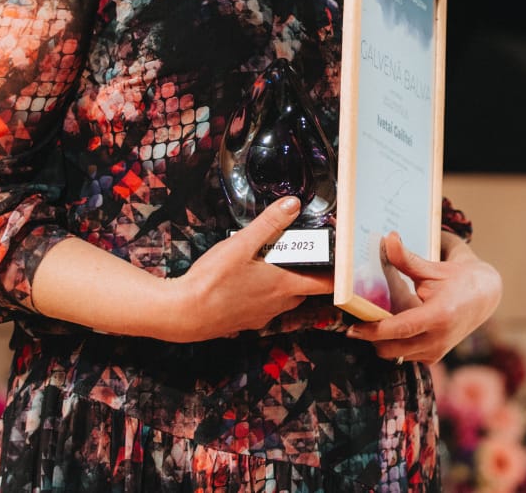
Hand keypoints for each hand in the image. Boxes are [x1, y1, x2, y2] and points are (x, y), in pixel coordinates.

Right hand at [170, 197, 333, 340]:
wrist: (183, 315)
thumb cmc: (212, 281)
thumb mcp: (242, 244)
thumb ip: (269, 224)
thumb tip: (293, 205)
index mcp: (283, 286)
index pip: (325, 283)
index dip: (338, 273)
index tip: (343, 261)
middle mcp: (277, 304)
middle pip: (304, 289)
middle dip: (306, 272)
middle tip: (300, 252)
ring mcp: (260, 316)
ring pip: (283, 298)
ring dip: (283, 283)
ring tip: (270, 262)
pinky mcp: (243, 321)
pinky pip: (263, 306)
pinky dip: (263, 293)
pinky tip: (246, 281)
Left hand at [345, 232, 501, 363]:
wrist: (484, 297)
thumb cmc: (458, 280)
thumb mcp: (432, 268)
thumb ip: (407, 259)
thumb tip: (388, 239)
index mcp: (439, 315)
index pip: (399, 329)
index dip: (373, 331)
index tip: (352, 328)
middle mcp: (438, 339)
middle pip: (391, 349)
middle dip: (372, 338)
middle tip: (359, 322)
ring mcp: (437, 351)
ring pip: (396, 355)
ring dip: (383, 342)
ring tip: (378, 322)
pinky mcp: (435, 357)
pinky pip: (406, 356)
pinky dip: (396, 346)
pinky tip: (395, 328)